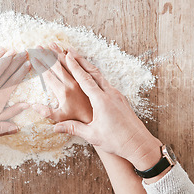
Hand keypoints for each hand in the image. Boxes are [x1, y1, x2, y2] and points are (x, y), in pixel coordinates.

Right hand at [52, 49, 161, 170]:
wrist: (138, 143)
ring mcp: (117, 95)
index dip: (75, 67)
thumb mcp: (92, 135)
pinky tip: (94, 77)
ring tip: (80, 59)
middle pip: (93, 72)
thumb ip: (73, 128)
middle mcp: (110, 94)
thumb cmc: (116, 141)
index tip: (66, 56)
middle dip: (80, 61)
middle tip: (69, 50)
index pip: (85, 80)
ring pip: (100, 77)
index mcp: (101, 101)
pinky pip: (107, 83)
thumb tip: (55, 128)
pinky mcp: (121, 99)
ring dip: (89, 67)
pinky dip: (97, 77)